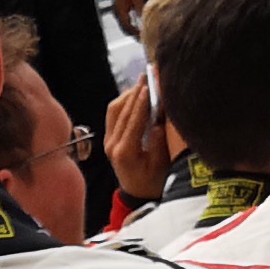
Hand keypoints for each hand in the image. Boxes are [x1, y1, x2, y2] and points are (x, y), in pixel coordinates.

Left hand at [102, 78, 167, 201]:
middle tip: (149, 74)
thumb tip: (160, 119)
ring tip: (145, 80)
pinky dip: (125, 101)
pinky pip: (114, 114)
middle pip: (121, 111)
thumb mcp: (161, 165)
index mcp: (125, 152)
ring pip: (115, 109)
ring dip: (129, 93)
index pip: (133, 121)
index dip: (142, 101)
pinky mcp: (109, 138)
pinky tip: (138, 94)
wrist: (138, 194)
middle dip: (136, 91)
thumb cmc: (153, 182)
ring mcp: (108, 141)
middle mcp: (112, 145)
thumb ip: (160, 142)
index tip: (151, 85)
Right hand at [110, 0, 149, 36]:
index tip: (144, 38)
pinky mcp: (121, 8)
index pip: (127, 27)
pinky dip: (132, 24)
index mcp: (120, 11)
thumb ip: (141, 8)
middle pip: (125, 28)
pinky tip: (139, 25)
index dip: (136, 34)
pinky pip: (126, 20)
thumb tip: (146, 19)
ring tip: (142, 34)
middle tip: (144, 39)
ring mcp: (118, 11)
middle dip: (134, 34)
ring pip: (125, 25)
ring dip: (133, 30)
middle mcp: (117, 13)